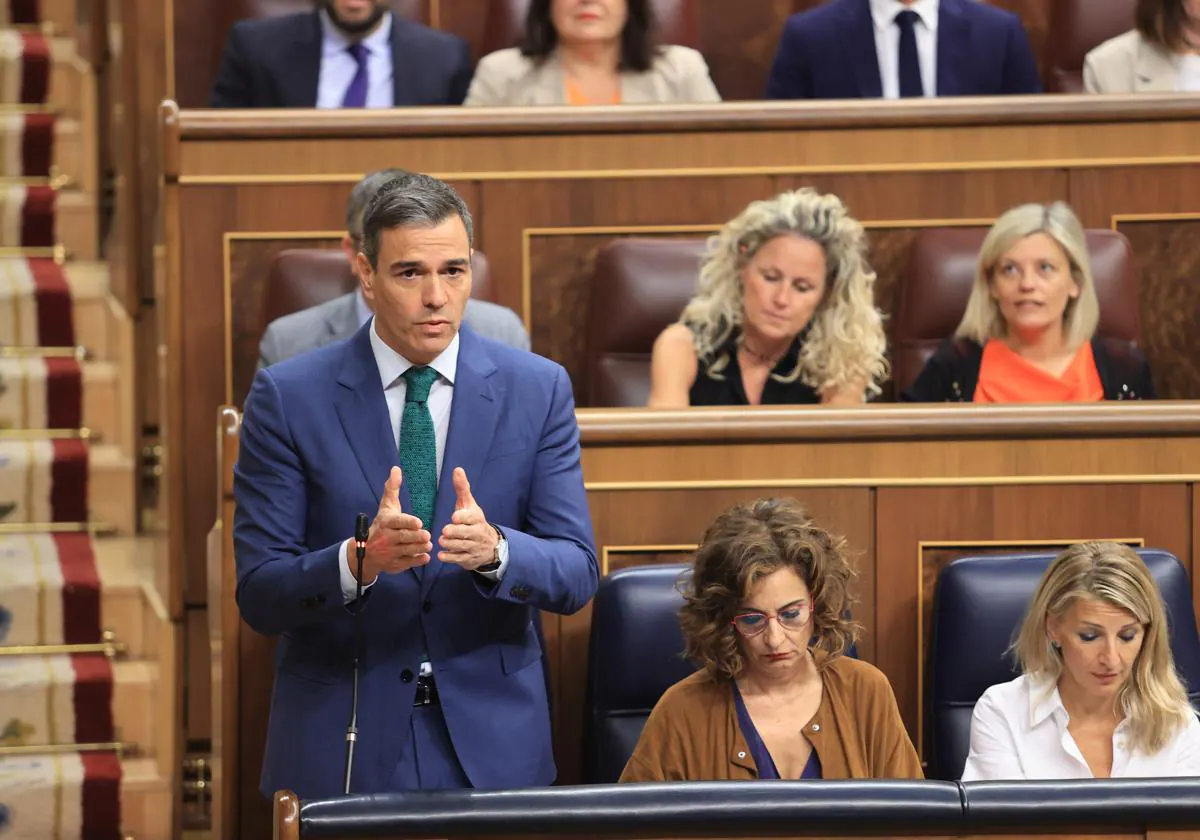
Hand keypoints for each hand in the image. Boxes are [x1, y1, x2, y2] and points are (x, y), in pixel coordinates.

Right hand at [350, 466, 431, 583]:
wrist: (365, 553)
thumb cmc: (381, 525)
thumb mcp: (385, 507)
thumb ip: (392, 489)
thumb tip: (396, 469)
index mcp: (386, 522)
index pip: (397, 522)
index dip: (408, 522)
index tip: (419, 522)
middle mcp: (386, 538)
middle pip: (403, 537)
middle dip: (416, 537)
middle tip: (427, 535)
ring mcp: (390, 553)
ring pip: (406, 551)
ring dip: (419, 548)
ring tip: (429, 544)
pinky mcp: (395, 564)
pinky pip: (407, 563)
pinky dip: (417, 560)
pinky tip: (425, 556)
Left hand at [437, 467, 498, 571]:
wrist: (490, 546)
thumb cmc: (473, 521)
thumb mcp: (469, 504)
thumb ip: (462, 488)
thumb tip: (457, 469)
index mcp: (476, 518)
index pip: (471, 517)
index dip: (463, 517)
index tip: (454, 517)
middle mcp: (477, 533)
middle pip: (467, 533)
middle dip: (456, 532)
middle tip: (444, 532)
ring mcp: (474, 547)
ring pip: (462, 547)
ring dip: (451, 545)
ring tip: (441, 541)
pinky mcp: (469, 559)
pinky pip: (460, 559)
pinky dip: (451, 558)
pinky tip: (441, 556)